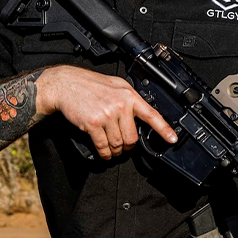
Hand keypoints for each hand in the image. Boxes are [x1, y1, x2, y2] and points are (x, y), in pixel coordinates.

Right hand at [36, 65, 175, 159]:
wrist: (66, 85)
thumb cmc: (89, 85)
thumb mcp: (116, 85)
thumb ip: (129, 98)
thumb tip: (140, 113)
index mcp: (129, 96)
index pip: (151, 115)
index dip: (164, 129)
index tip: (172, 139)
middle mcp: (121, 105)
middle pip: (132, 137)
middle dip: (128, 146)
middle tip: (123, 146)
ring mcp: (108, 115)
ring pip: (118, 144)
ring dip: (115, 151)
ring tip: (112, 150)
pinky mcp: (94, 124)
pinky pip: (104, 146)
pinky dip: (104, 153)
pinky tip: (104, 153)